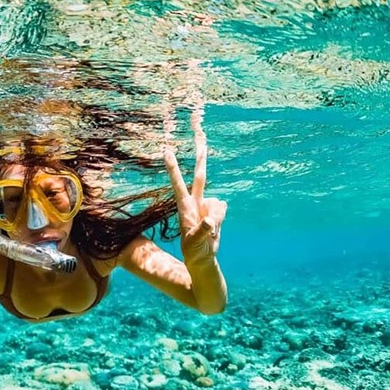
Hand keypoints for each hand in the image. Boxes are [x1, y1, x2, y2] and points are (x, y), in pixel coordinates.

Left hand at [163, 130, 226, 264]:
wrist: (203, 259)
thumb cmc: (194, 252)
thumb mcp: (196, 244)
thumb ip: (202, 231)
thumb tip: (210, 221)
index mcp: (185, 206)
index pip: (178, 183)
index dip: (173, 167)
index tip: (166, 151)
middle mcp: (196, 201)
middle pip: (200, 174)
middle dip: (201, 153)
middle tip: (199, 130)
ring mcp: (207, 205)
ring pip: (218, 204)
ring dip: (216, 220)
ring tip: (208, 234)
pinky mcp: (216, 210)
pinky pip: (223, 209)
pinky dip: (220, 221)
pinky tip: (214, 230)